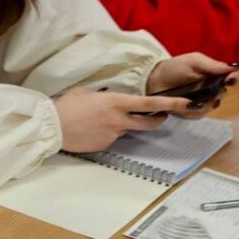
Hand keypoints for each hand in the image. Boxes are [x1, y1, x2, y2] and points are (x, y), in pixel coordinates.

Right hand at [54, 88, 191, 152]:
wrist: (51, 126)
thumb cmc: (66, 106)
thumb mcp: (86, 92)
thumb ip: (104, 96)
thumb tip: (108, 98)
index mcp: (116, 102)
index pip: (151, 103)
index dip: (171, 103)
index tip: (186, 103)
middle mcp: (119, 120)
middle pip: (149, 123)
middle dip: (158, 120)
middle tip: (159, 116)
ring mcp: (112, 134)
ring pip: (125, 130)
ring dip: (120, 125)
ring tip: (98, 121)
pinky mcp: (104, 146)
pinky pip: (110, 138)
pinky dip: (104, 134)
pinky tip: (90, 130)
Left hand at [146, 52, 238, 116]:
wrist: (151, 80)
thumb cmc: (173, 67)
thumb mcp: (193, 61)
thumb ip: (212, 65)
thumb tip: (233, 68)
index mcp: (214, 75)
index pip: (233, 78)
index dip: (234, 79)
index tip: (230, 79)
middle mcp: (211, 89)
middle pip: (223, 94)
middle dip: (216, 93)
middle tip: (207, 90)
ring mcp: (201, 101)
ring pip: (211, 106)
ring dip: (203, 103)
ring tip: (190, 98)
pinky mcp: (189, 111)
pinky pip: (197, 114)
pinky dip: (191, 110)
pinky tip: (183, 104)